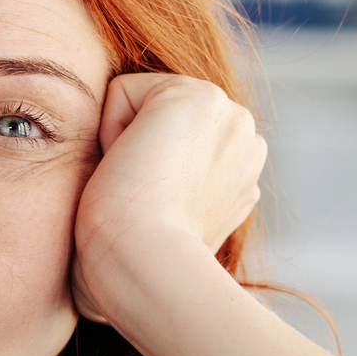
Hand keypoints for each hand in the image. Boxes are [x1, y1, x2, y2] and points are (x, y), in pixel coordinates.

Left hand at [70, 73, 264, 323]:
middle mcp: (246, 142)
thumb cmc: (141, 264)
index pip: (174, 142)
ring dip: (126, 141)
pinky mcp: (198, 96)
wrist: (144, 264)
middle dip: (141, 149)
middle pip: (160, 118)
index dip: (147, 172)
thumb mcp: (172, 222)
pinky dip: (110, 128)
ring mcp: (230, 117)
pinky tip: (130, 167)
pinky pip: (123, 91)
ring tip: (138, 185)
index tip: (152, 212)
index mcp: (241, 173)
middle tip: (143, 198)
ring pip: (142, 104)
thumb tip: (144, 181)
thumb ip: (177, 186)